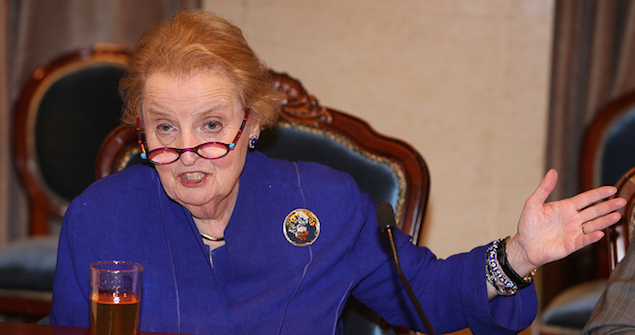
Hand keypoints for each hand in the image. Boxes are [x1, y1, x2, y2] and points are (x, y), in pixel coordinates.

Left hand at [505, 169, 625, 276]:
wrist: (524, 245)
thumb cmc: (528, 224)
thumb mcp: (533, 203)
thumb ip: (544, 188)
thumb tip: (552, 171)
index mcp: (565, 207)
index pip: (586, 199)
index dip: (598, 194)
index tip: (612, 189)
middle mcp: (573, 219)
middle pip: (594, 211)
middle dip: (608, 206)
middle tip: (622, 201)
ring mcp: (573, 232)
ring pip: (593, 225)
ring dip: (605, 221)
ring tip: (617, 215)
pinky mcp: (571, 245)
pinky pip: (583, 240)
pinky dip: (591, 237)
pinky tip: (599, 233)